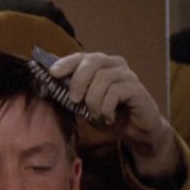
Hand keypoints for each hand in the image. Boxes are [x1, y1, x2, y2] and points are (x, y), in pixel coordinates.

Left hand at [49, 51, 179, 180]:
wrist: (137, 132)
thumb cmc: (110, 115)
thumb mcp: (86, 105)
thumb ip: (73, 94)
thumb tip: (53, 86)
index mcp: (101, 64)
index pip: (81, 56)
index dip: (66, 62)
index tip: (53, 73)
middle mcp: (115, 64)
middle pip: (93, 61)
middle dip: (79, 80)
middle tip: (74, 100)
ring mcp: (127, 75)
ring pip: (103, 78)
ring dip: (94, 100)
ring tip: (95, 115)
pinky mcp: (136, 88)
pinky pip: (116, 92)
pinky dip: (106, 108)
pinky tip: (108, 118)